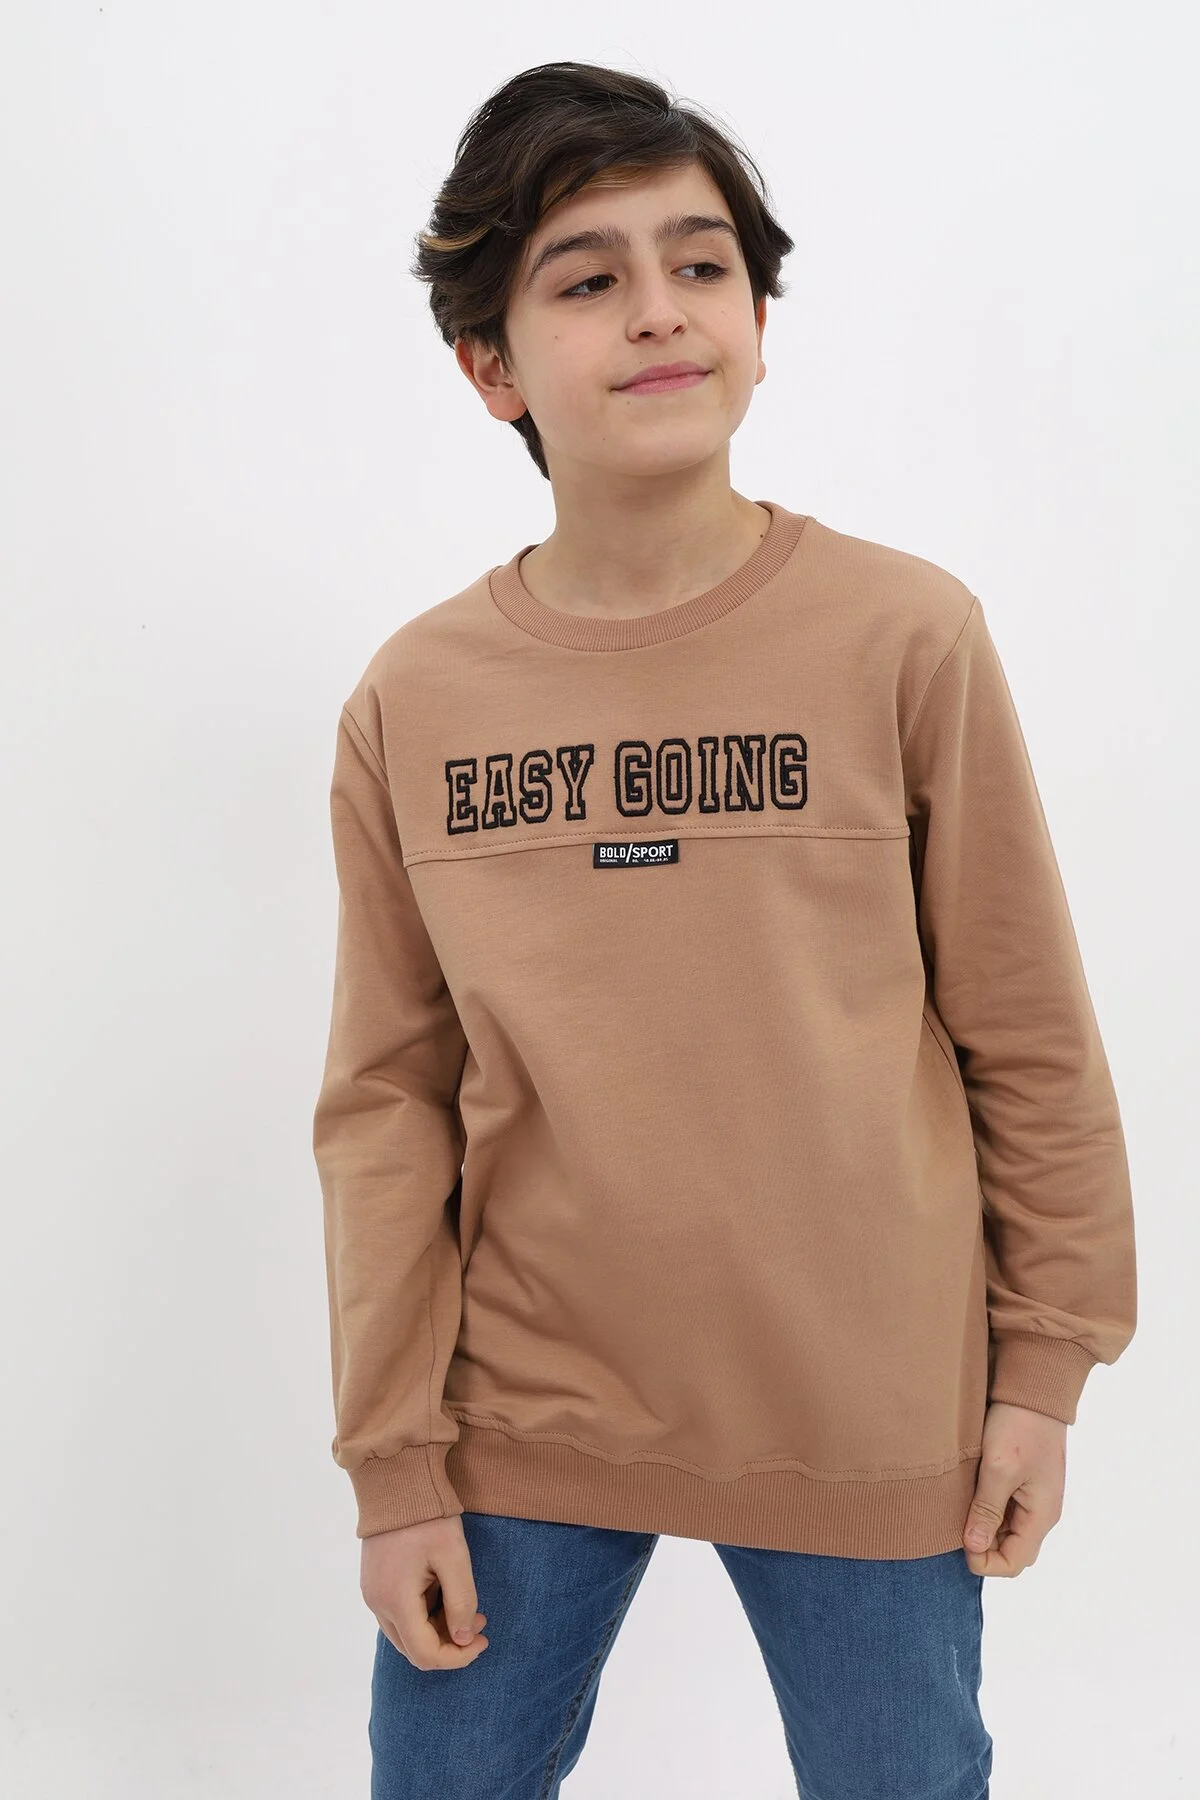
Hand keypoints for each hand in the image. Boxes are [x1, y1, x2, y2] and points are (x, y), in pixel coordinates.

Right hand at [360, 1515, 489, 1670]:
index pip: (425, 1654)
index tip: (483, 1639)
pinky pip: (399, 1614)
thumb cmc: (428, 1517)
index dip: (458, 1657)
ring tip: (467, 1606)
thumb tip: (464, 1639)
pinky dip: (424, 1615)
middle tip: (479, 1621)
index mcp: (395, 1600)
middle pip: (414, 1649)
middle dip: (450, 1643)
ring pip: (406, 1633)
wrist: (397, 1481)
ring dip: (438, 1629)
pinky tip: (445, 1593)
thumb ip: (461, 1601)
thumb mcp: (454, 1557)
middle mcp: (377, 1603)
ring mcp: (373, 1593)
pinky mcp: (375, 1582)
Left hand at [962, 1401, 1066, 1576]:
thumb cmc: (1020, 1425)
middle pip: (1012, 1550)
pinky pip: (1007, 1511)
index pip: (1014, 1563)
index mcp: (1041, 1515)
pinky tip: (968, 1495)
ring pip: (1007, 1532)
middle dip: (983, 1547)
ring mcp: (1034, 1497)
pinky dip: (987, 1511)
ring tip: (958, 1509)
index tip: (958, 1540)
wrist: (1036, 1387)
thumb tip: (973, 1547)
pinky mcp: (1025, 1482)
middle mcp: (1041, 1512)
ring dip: (983, 1528)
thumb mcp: (999, 1468)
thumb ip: (987, 1510)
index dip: (984, 1562)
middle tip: (954, 1525)